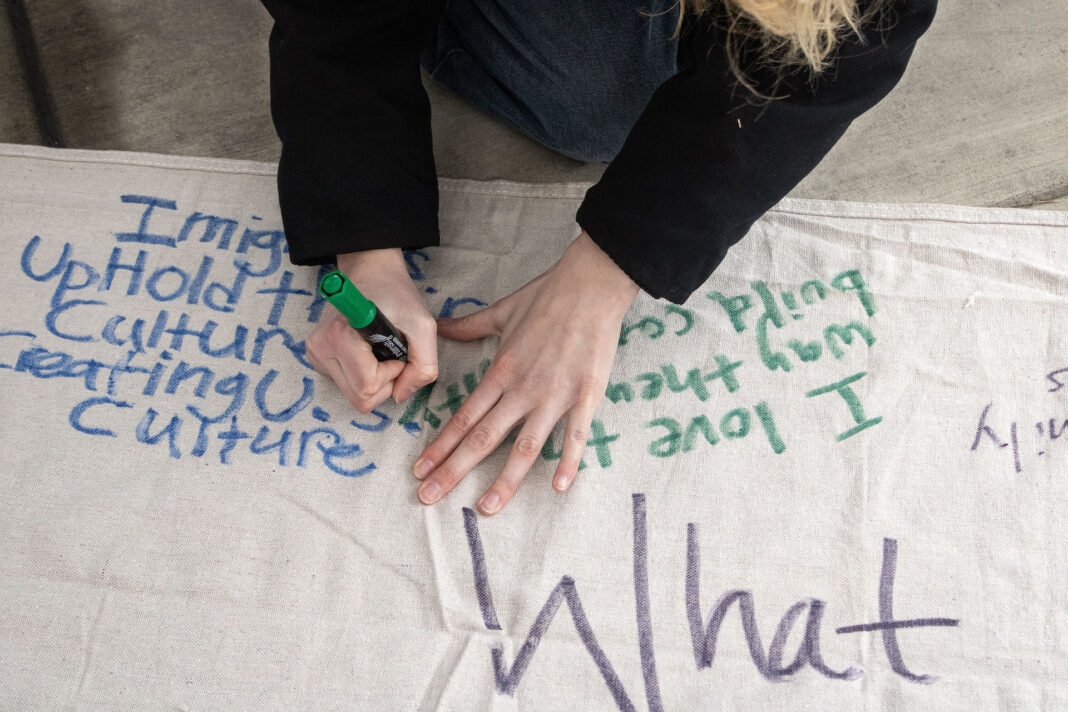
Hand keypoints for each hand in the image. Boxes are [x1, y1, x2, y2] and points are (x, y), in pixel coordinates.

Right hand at [305, 248, 437, 411]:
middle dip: (385, 383)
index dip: (392, 375)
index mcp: (338, 337)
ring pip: (354, 396)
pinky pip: (348, 386)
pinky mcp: (318, 360)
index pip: (368, 387)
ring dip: (376, 381)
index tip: (396, 349)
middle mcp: (320, 349)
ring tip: (380, 351)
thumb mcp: (423, 326)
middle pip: (360, 398)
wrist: (372, 275)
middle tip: (392, 354)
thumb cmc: (397, 296)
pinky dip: (365, 376)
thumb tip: (402, 395)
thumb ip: (423, 366)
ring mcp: (316, 356)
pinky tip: (369, 353)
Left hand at [413, 231, 638, 514]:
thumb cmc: (546, 296)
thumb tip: (440, 326)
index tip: (420, 470)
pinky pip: (575, 435)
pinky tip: (559, 488)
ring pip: (524, 447)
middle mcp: (522, 389)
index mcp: (500, 371)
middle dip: (453, 471)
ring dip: (505, 480)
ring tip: (486, 508)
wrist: (590, 285)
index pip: (463, 417)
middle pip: (482, 439)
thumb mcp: (501, 311)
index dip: (439, 446)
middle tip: (428, 498)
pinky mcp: (585, 396)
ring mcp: (554, 395)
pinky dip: (568, 462)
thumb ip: (468, 325)